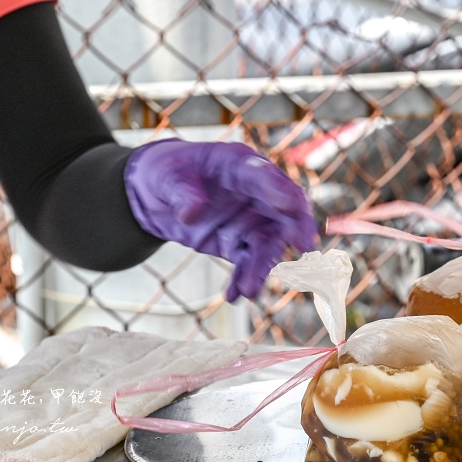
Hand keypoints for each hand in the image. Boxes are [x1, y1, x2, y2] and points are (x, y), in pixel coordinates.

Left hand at [124, 139, 317, 300]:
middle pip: (284, 212)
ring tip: (250, 290)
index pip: (265, 176)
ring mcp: (251, 222)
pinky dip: (242, 280)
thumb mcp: (167, 177)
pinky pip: (247, 265)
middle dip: (297, 228)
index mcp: (241, 166)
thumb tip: (192, 215)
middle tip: (304, 245)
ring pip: (267, 246)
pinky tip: (234, 296)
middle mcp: (256, 195)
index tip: (292, 204)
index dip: (279, 190)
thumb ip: (182, 194)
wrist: (157, 195)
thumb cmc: (168, 172)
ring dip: (261, 268)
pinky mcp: (239, 245)